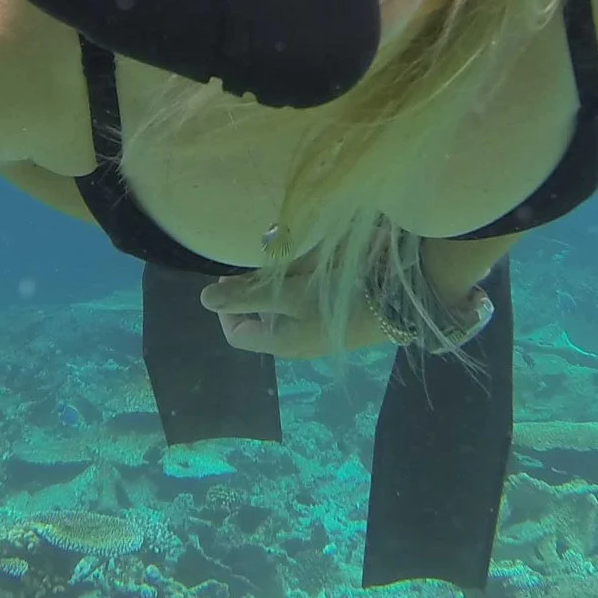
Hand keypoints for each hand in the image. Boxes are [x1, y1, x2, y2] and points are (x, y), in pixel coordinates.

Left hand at [198, 263, 335, 358]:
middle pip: (257, 316)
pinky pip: (302, 299)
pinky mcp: (330, 315)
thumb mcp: (287, 294)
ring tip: (283, 256)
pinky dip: (298, 281)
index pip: (236, 333)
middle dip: (255, 287)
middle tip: (259, 259)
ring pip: (280, 304)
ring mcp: (312, 329)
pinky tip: (305, 262)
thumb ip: (246, 295)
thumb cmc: (334, 300)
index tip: (231, 278)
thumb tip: (204, 299)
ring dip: (277, 280)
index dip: (226, 308)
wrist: (393, 300)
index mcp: (278, 341)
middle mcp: (292, 340)